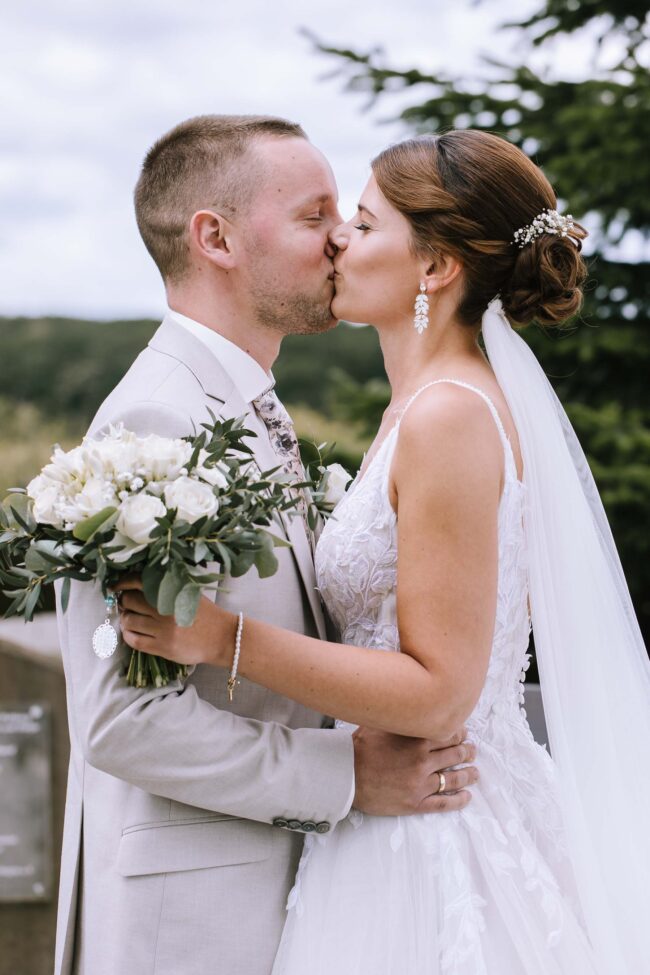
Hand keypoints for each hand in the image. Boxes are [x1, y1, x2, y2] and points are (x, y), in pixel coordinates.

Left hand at [116, 578, 234, 667]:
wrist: (220, 637)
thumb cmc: (205, 612)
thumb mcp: (189, 591)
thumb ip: (167, 585)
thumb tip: (137, 583)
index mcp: (170, 592)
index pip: (137, 582)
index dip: (122, 583)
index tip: (116, 586)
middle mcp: (164, 609)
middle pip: (129, 601)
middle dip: (124, 601)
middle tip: (127, 603)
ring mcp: (162, 630)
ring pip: (129, 621)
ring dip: (125, 618)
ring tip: (130, 618)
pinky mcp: (162, 647)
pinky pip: (134, 640)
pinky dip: (127, 635)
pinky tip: (131, 632)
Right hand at [352, 726, 477, 814]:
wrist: (345, 776)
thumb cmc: (359, 748)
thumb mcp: (381, 724)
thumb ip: (401, 717)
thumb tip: (413, 702)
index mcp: (416, 740)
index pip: (449, 734)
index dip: (460, 733)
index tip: (464, 733)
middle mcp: (422, 761)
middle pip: (455, 755)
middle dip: (467, 752)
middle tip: (472, 750)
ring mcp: (420, 784)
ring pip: (453, 779)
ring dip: (468, 775)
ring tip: (475, 772)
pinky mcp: (415, 803)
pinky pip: (443, 803)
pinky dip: (458, 800)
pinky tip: (467, 797)